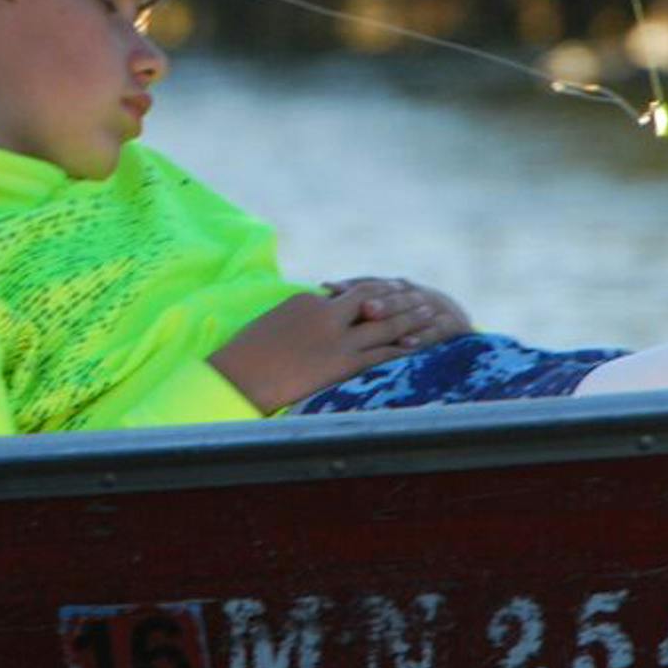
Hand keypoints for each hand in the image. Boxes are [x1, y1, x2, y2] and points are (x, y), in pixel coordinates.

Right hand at [209, 286, 441, 413]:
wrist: (236, 377)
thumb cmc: (242, 357)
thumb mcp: (271, 326)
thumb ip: (296, 321)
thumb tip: (305, 326)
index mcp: (307, 301)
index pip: (346, 294)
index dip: (371, 292)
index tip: (387, 291)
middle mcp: (326, 313)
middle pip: (372, 300)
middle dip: (398, 298)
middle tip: (418, 295)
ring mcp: (336, 338)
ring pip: (383, 324)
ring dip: (410, 319)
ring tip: (430, 314)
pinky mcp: (341, 363)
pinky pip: (380, 354)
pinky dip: (402, 349)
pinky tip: (418, 348)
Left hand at [320, 277, 472, 349]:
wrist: (454, 324)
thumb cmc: (407, 323)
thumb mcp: (385, 315)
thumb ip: (356, 312)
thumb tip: (317, 303)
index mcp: (393, 288)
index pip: (369, 283)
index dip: (349, 284)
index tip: (326, 287)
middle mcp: (412, 293)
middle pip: (389, 293)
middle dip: (371, 296)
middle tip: (350, 300)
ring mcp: (433, 307)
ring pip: (410, 308)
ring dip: (391, 310)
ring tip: (371, 315)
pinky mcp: (453, 325)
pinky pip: (436, 331)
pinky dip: (422, 337)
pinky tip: (408, 344)